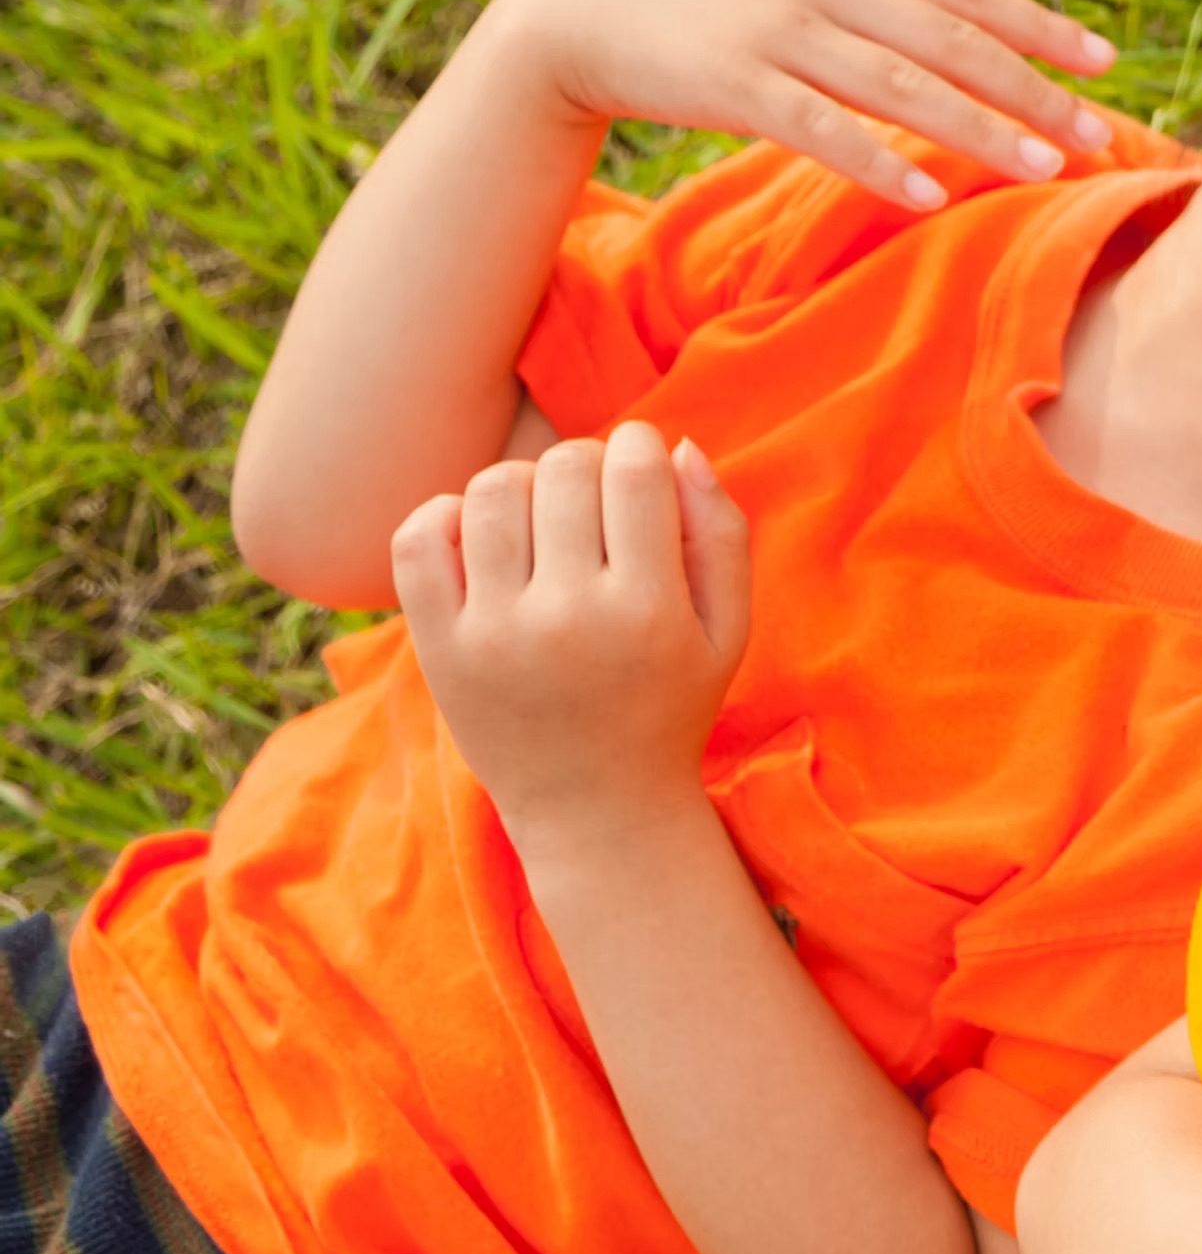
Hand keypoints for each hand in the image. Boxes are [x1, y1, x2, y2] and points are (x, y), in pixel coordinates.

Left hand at [391, 424, 750, 836]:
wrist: (596, 808)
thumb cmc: (670, 708)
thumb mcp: (728, 632)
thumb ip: (720, 534)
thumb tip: (678, 446)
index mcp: (649, 609)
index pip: (632, 471)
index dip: (638, 446)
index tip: (639, 464)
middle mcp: (568, 616)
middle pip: (562, 470)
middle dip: (584, 462)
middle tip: (593, 494)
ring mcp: (494, 632)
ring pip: (490, 491)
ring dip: (520, 483)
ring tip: (539, 516)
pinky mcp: (439, 646)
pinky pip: (420, 538)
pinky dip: (445, 515)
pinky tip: (481, 538)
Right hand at [486, 0, 1119, 209]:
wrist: (582, 2)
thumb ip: (878, 1)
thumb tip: (966, 41)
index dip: (1040, 28)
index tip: (1105, 62)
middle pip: (952, 43)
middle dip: (1032, 90)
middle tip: (1096, 135)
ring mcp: (779, 31)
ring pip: (901, 87)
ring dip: (981, 129)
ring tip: (1045, 167)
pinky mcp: (733, 83)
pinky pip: (820, 130)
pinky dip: (878, 164)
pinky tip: (930, 198)